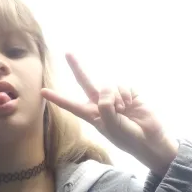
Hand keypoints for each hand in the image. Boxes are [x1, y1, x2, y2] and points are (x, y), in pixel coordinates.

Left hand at [41, 53, 178, 175]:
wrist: (149, 139)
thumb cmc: (127, 137)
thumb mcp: (111, 126)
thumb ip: (105, 108)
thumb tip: (106, 91)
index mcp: (92, 116)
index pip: (71, 105)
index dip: (57, 98)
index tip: (42, 91)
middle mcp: (101, 104)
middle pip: (85, 82)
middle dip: (77, 68)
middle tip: (67, 53)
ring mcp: (115, 97)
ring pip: (108, 86)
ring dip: (115, 97)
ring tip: (122, 110)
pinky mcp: (129, 93)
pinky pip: (122, 86)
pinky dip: (125, 95)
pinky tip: (130, 104)